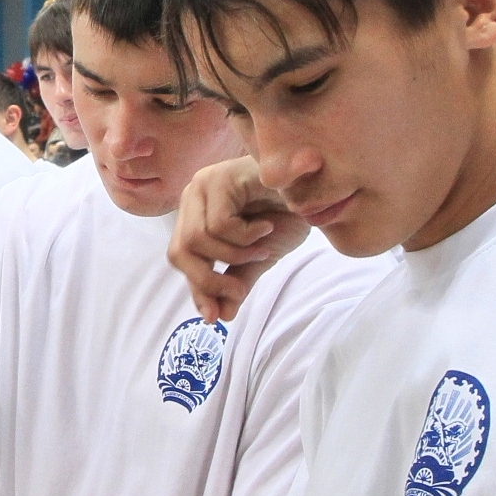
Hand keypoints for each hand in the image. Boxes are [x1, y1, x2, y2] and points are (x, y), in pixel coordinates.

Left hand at [170, 158, 311, 321]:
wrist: (317, 190)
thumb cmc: (287, 215)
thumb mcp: (258, 256)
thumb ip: (237, 281)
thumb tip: (221, 316)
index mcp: (196, 211)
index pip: (179, 255)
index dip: (195, 287)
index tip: (214, 317)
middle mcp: (193, 194)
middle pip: (180, 250)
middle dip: (211, 279)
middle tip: (240, 289)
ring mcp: (204, 183)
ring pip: (198, 239)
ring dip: (235, 255)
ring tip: (261, 249)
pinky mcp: (221, 177)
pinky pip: (220, 225)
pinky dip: (246, 237)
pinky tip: (266, 226)